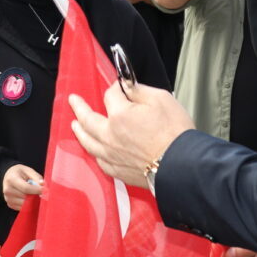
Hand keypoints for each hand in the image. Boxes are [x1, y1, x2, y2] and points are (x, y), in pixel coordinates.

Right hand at [2, 164, 43, 210]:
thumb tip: (43, 186)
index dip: (37, 190)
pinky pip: (23, 208)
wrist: (9, 176)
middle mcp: (8, 190)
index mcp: (11, 179)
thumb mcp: (29, 171)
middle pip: (26, 197)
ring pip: (25, 204)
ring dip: (33, 201)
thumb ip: (37, 178)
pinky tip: (29, 197)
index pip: (26, 188)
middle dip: (36, 196)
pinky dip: (29, 204)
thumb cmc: (20, 173)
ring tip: (34, 193)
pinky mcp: (10, 204)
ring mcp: (8, 198)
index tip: (45, 190)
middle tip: (41, 192)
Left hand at [69, 83, 194, 188]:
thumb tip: (127, 85)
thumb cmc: (175, 134)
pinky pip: (99, 160)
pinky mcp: (118, 171)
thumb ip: (139, 90)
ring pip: (88, 142)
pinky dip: (94, 152)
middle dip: (80, 107)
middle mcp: (110, 136)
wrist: (182, 165)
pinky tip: (94, 149)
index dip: (116, 88)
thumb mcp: (161, 99)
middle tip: (74, 101)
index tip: (121, 87)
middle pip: (88, 119)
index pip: (110, 95)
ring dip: (79, 131)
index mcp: (120, 115)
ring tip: (75, 125)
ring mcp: (112, 155)